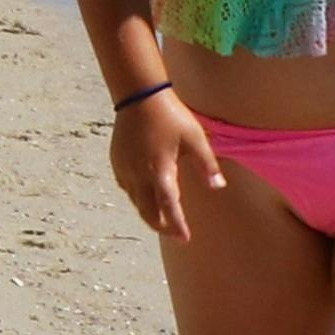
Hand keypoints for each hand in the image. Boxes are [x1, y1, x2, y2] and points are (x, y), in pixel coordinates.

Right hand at [110, 88, 224, 240]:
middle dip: (161, 226)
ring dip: (149, 212)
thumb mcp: (195, 138)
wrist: (139, 95)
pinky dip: (138, 197)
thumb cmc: (170, 115)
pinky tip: (146, 194)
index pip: (168, 206)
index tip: (184, 238)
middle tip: (174, 232)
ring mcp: (125, 168)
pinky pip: (127, 188)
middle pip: (147, 211)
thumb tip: (218, 187)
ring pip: (136, 201)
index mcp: (160, 170)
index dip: (176, 225)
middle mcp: (139, 174)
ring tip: (162, 217)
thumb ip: (207, 164)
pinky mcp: (117, 161)